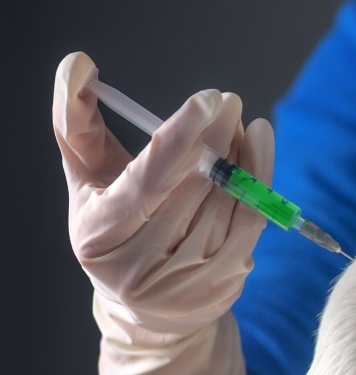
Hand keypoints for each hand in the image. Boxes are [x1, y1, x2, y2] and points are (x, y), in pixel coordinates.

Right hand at [54, 51, 270, 374]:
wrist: (147, 309)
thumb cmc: (115, 227)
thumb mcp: (88, 179)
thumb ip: (76, 122)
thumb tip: (79, 65)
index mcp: (98, 233)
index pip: (146, 181)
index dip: (180, 138)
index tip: (209, 100)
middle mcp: (137, 264)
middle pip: (191, 190)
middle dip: (216, 139)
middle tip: (230, 102)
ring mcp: (183, 282)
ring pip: (225, 207)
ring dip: (242, 159)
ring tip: (245, 127)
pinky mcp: (220, 289)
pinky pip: (249, 227)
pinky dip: (259, 186)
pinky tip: (258, 155)